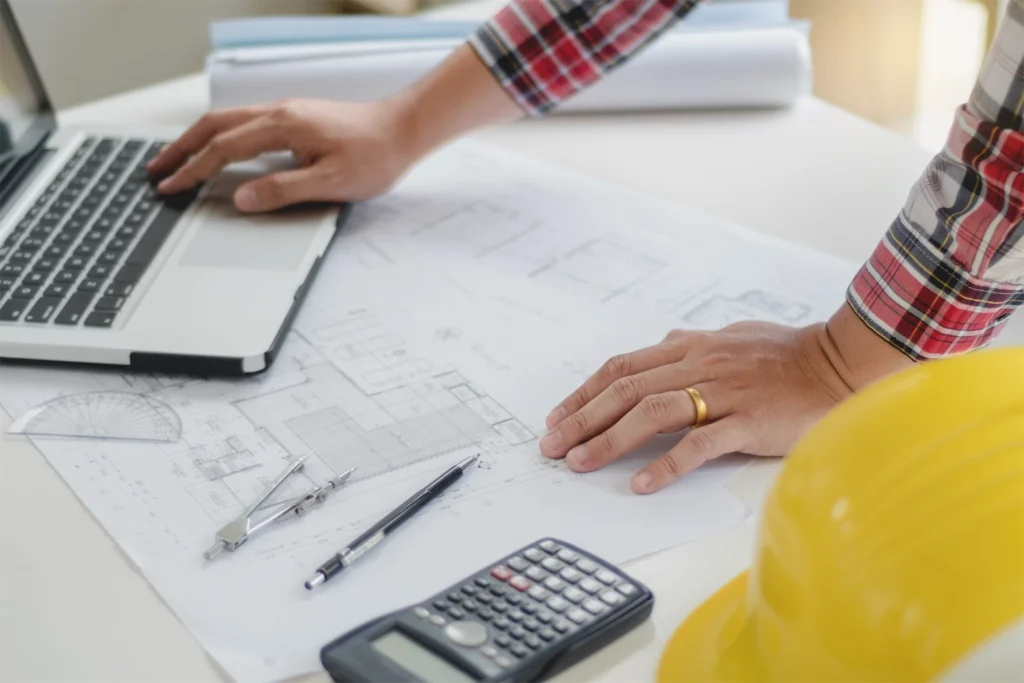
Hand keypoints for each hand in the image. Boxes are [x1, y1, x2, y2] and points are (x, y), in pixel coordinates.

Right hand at [148, 99, 415, 211]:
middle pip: (214, 126)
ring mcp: (287, 113)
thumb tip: (241, 199)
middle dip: (181, 148)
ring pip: (228, 121)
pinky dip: (222, 137)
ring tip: (178, 160)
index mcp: (282, 126)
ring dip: (198, 140)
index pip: (223, 149)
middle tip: (156, 170)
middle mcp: (279, 113)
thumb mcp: (330, 182)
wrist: (404, 130)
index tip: (171, 188)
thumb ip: (282, 190)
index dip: (194, 171)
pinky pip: (246, 124)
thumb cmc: (375, 155)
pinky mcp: (297, 119)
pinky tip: (220, 152)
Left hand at [540, 305, 912, 493]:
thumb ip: (692, 343)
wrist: (838, 361)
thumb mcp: (731, 336)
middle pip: (626, 390)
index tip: (558, 417)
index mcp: (689, 346)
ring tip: (580, 463)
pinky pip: (699, 443)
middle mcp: (698, 365)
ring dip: (609, 439)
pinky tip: (642, 483)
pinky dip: (667, 463)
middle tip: (552, 446)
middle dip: (582, 418)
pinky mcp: (748, 422)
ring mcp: (722, 393)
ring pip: (652, 413)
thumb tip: (663, 343)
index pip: (622, 368)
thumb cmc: (785, 353)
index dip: (584, 392)